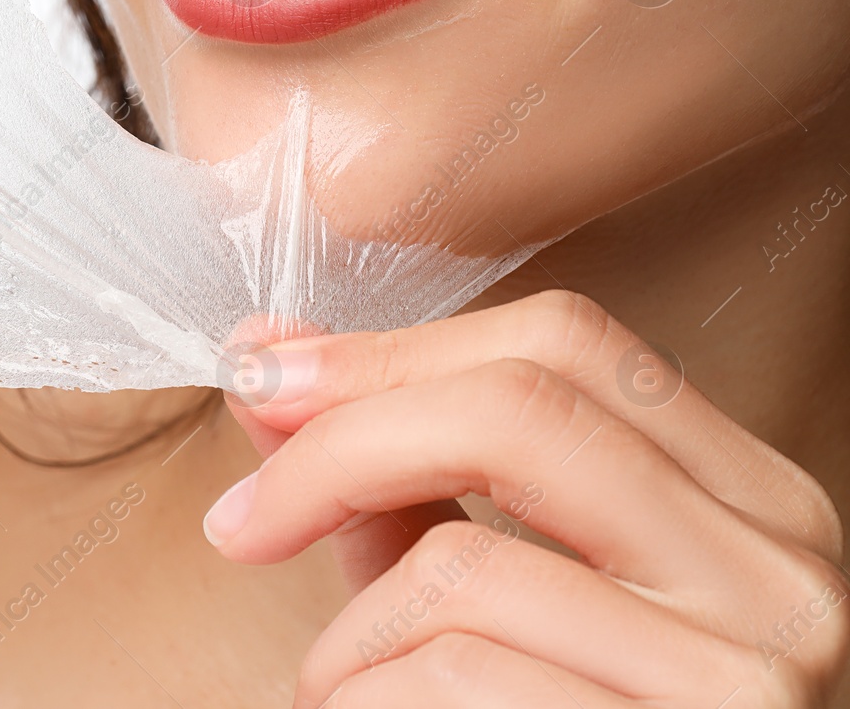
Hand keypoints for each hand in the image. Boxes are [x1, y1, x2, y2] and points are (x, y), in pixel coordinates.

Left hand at [209, 290, 849, 706]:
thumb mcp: (490, 592)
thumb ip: (396, 478)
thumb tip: (270, 364)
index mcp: (742, 502)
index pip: (566, 344)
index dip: (392, 349)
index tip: (268, 379)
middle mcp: (772, 573)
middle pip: (516, 411)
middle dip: (338, 449)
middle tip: (244, 519)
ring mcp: (741, 679)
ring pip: (466, 567)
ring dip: (347, 639)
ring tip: (338, 691)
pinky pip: (454, 679)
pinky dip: (367, 699)